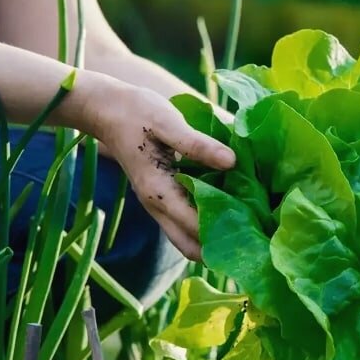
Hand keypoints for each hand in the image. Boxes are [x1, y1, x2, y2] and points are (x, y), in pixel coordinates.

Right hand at [84, 78, 234, 259]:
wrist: (106, 110)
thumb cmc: (136, 113)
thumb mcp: (168, 122)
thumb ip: (198, 144)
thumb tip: (232, 161)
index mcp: (159, 192)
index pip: (195, 227)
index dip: (223, 233)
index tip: (252, 229)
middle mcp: (157, 207)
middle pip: (190, 247)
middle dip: (218, 249)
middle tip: (250, 236)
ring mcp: (157, 207)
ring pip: (186, 240)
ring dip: (211, 239)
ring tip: (243, 226)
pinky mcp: (161, 200)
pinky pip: (183, 225)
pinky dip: (203, 226)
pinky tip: (227, 209)